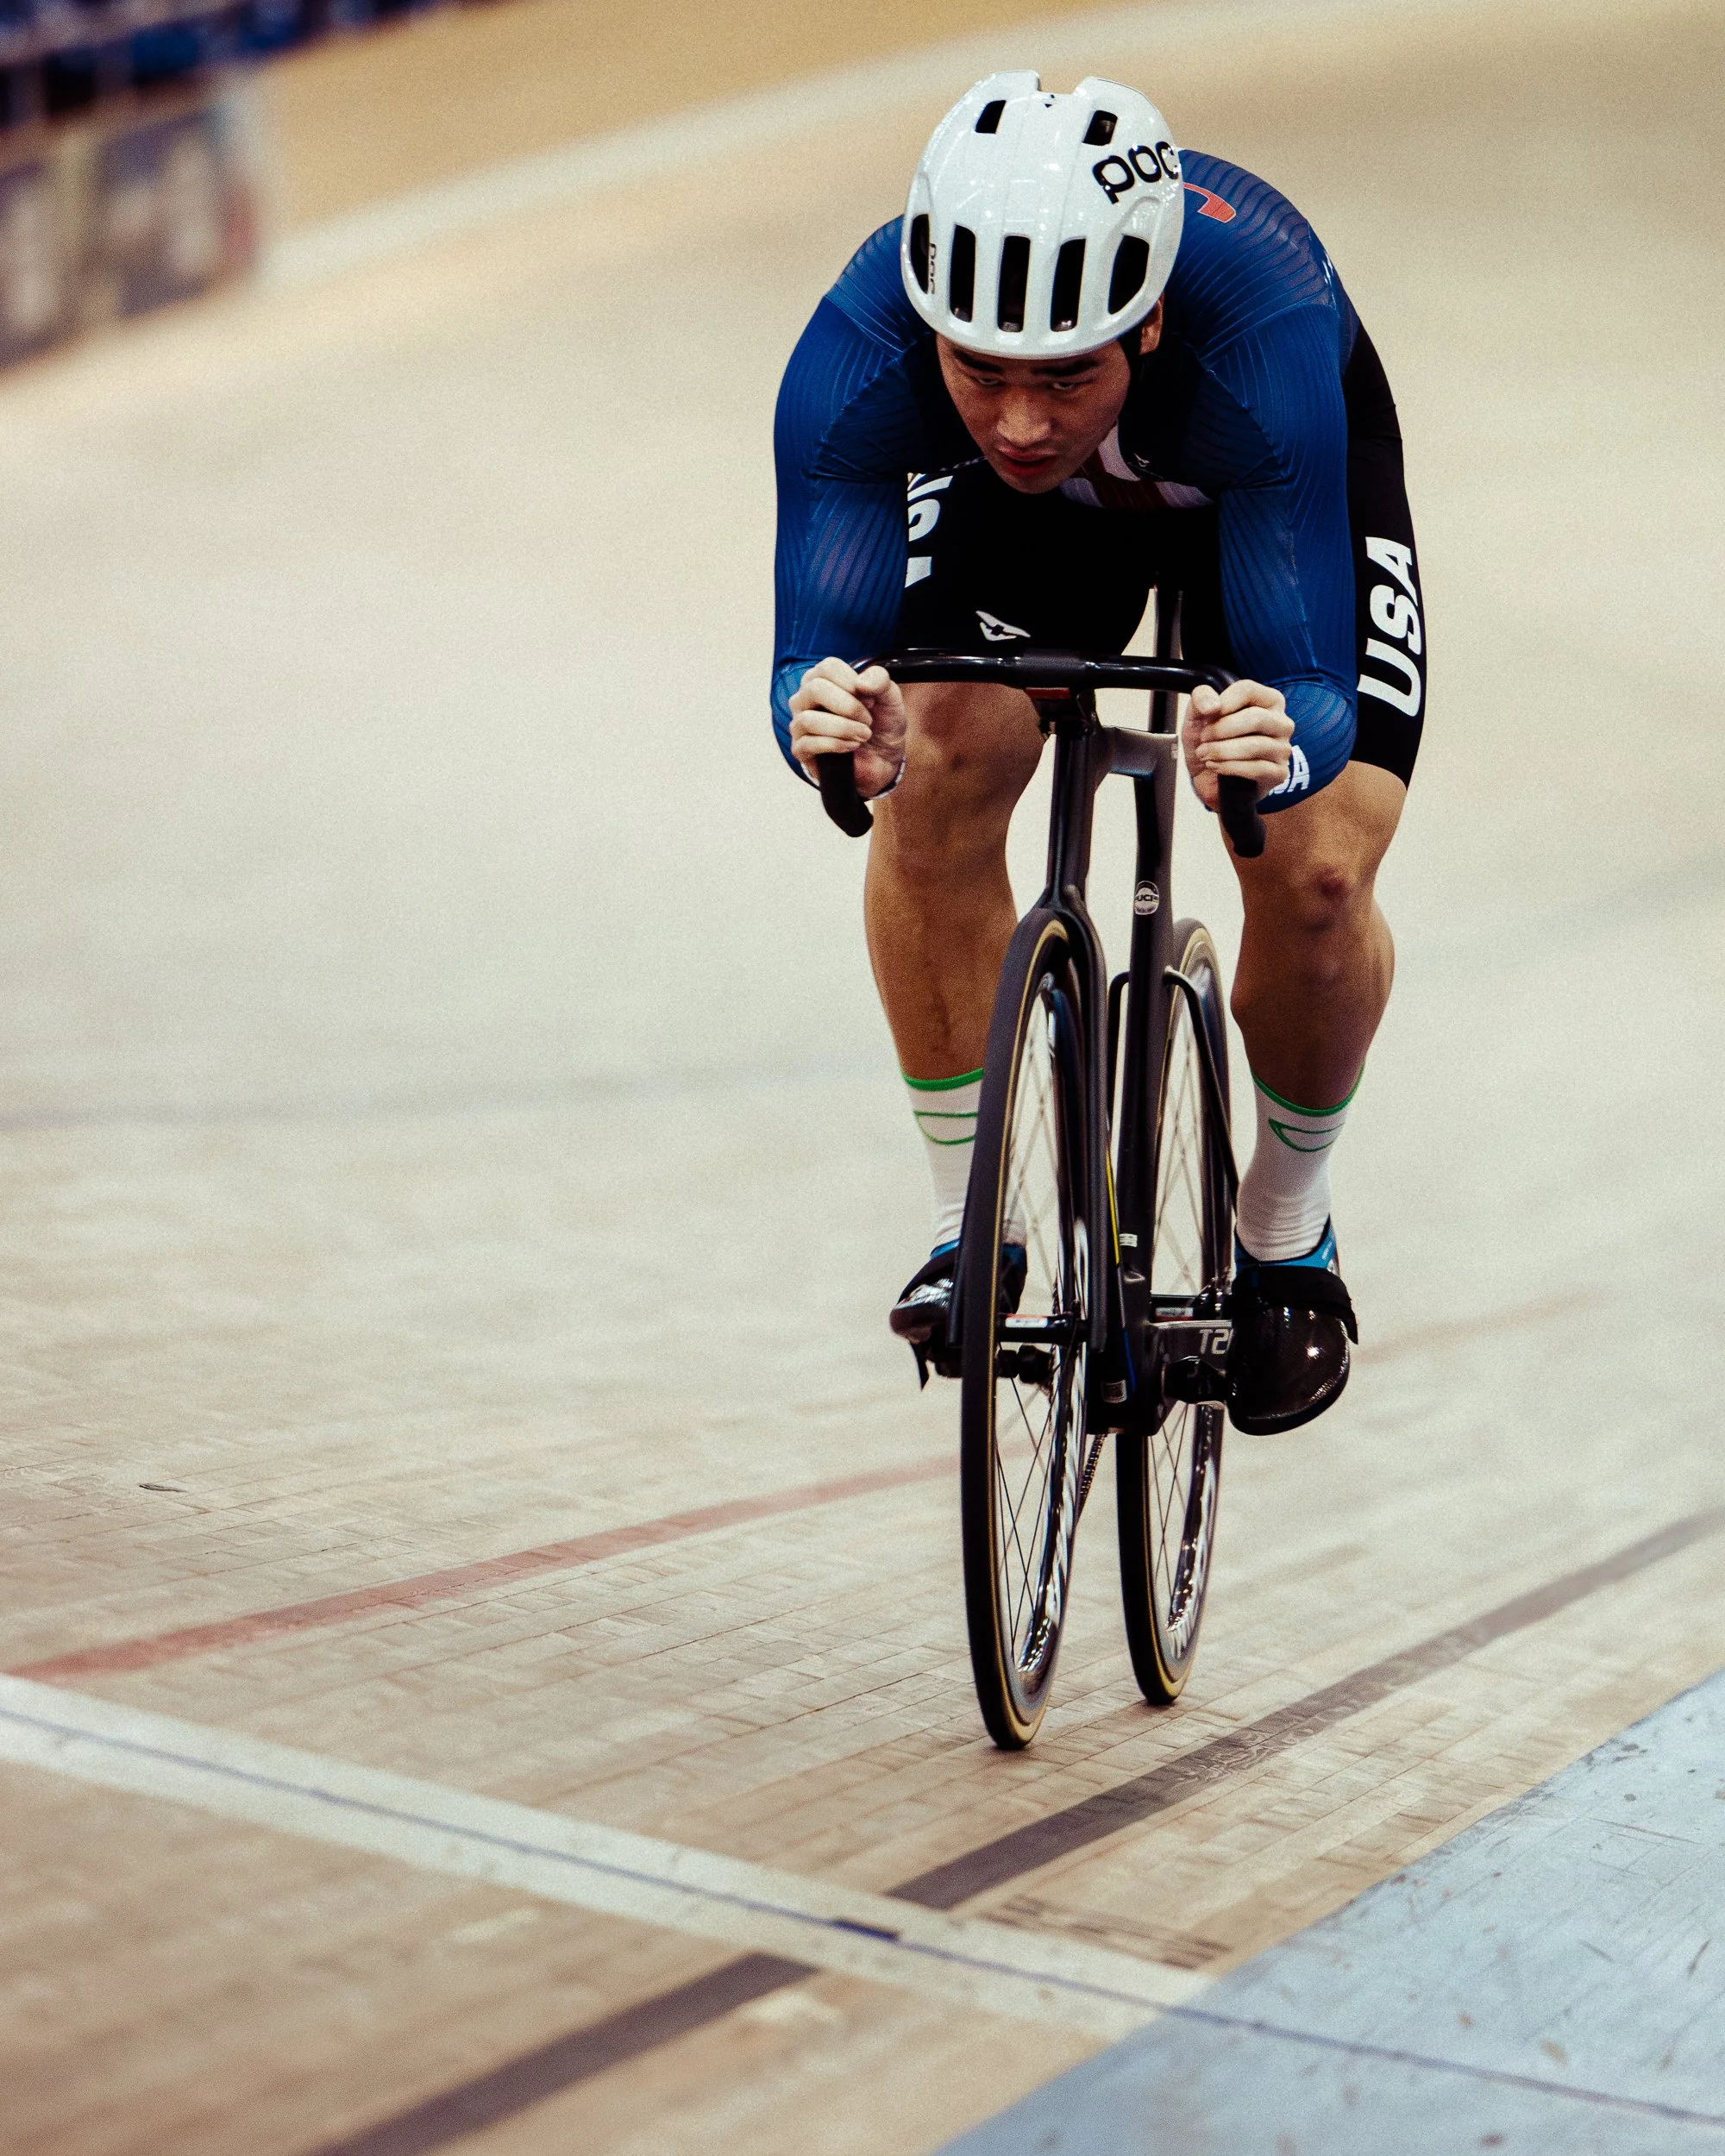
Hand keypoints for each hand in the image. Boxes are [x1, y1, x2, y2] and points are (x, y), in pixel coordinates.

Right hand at [789, 659, 908, 800]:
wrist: (882, 758)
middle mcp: (805, 698)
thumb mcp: (890, 699)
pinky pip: (807, 744)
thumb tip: (861, 683)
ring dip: (843, 728)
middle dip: (848, 707)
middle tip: (868, 720)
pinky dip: (835, 745)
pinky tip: (852, 746)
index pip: (828, 668)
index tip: (870, 699)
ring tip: (864, 735)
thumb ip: (881, 682)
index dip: (852, 683)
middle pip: (815, 689)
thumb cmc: (880, 723)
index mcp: (823, 679)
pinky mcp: (800, 750)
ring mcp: (799, 724)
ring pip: (808, 720)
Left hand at [1181, 680, 1292, 809]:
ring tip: (1204, 754)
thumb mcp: (1197, 715)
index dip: (1223, 702)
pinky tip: (1215, 766)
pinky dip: (1230, 767)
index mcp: (1268, 701)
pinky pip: (1257, 768)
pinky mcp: (1279, 773)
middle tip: (1203, 738)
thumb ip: (1201, 699)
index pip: (1249, 690)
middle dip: (1221, 729)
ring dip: (1222, 750)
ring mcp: (1283, 749)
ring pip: (1255, 745)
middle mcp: (1281, 723)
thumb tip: (1213, 706)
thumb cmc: (1209, 741)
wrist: (1206, 777)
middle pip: (1256, 718)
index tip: (1207, 716)